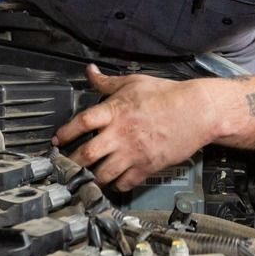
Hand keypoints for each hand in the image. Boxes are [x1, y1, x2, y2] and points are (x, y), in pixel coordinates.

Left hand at [53, 65, 214, 192]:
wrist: (197, 111)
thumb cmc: (168, 95)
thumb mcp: (133, 82)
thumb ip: (106, 81)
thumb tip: (90, 71)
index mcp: (115, 111)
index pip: (81, 122)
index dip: (65, 132)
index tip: (57, 140)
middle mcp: (121, 134)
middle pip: (86, 153)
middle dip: (71, 162)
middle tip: (65, 165)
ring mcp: (134, 152)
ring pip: (103, 173)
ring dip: (92, 177)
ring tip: (86, 176)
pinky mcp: (147, 166)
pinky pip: (124, 183)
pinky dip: (115, 185)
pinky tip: (113, 180)